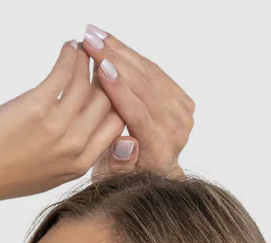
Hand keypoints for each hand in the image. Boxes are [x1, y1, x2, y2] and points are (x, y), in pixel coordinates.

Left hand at [0, 41, 125, 205]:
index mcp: (79, 166)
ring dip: (87, 60)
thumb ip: (68, 157)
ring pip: (87, 83)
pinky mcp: (37, 107)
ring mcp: (58, 128)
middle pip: (107, 103)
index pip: (115, 125)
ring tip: (81, 49)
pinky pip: (64, 72)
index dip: (114, 102)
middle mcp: (73, 148)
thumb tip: (81, 130)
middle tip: (99, 61)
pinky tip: (68, 47)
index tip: (107, 86)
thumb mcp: (45, 175)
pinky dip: (69, 55)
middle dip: (106, 78)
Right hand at [79, 27, 194, 182]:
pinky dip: (131, 55)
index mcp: (160, 151)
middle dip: (115, 60)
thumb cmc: (124, 178)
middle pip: (145, 88)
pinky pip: (154, 70)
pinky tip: (110, 42)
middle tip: (89, 40)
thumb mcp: (112, 178)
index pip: (139, 114)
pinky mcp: (181, 100)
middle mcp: (176, 131)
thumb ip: (118, 163)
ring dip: (121, 51)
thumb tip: (125, 142)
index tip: (99, 66)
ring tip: (94, 35)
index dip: (118, 89)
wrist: (148, 176)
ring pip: (149, 73)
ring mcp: (181, 114)